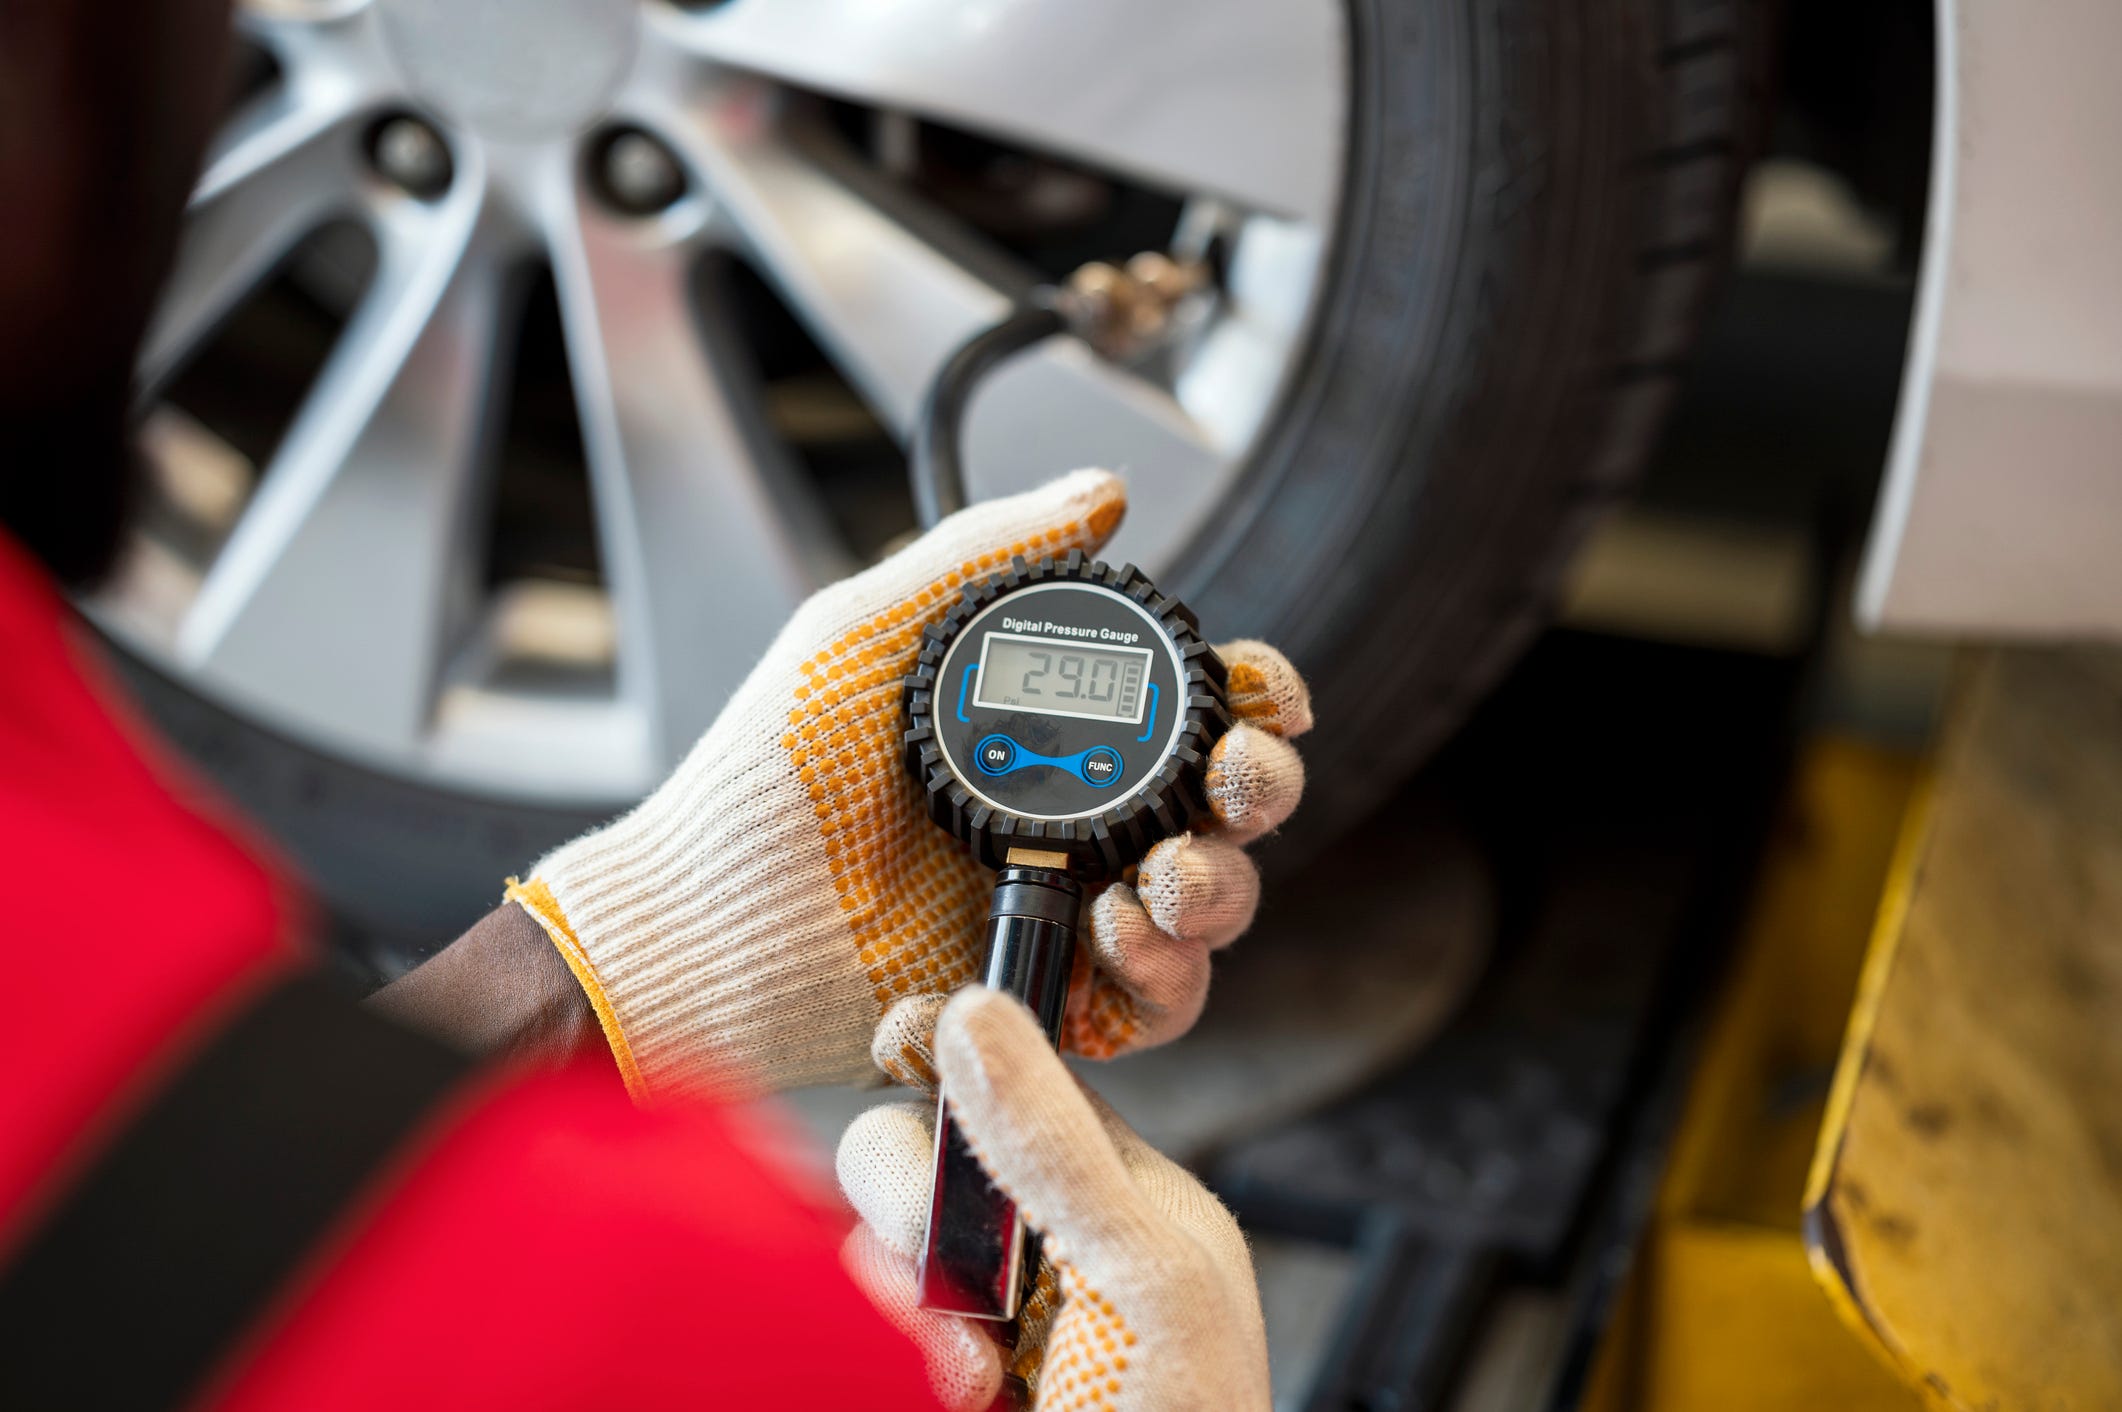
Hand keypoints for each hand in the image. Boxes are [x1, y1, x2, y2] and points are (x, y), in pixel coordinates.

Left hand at [510, 470, 1310, 1097]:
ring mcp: (1065, 917)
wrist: (706, 921)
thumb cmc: (763, 776)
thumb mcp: (865, 631)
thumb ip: (981, 553)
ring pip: (1207, 914)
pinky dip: (1157, 981)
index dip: (1250, 700)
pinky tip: (1109, 942)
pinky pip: (1151, 1010)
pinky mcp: (1047, 1004)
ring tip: (1156, 886)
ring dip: (1215, 892)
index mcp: (1045, 736)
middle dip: (1259, 793)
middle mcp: (1073, 823)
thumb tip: (1098, 491)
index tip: (1265, 696)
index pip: (1186, 710)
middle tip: (1230, 791)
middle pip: (1227, 812)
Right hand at [839, 987, 1270, 1410]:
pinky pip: (852, 1313)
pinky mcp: (918, 1369)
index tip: (903, 1037)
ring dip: (901, 1302)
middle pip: (910, 1156)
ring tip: (973, 1386)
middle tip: (960, 1288)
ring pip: (864, 1244)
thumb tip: (973, 1011)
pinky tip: (955, 1399)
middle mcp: (1034, 1246)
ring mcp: (970, 1321)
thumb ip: (1052, 1145)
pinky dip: (886, 1351)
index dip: (950, 1061)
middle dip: (915, 1215)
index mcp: (1115, 1195)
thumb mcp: (1143, 1270)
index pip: (1005, 1083)